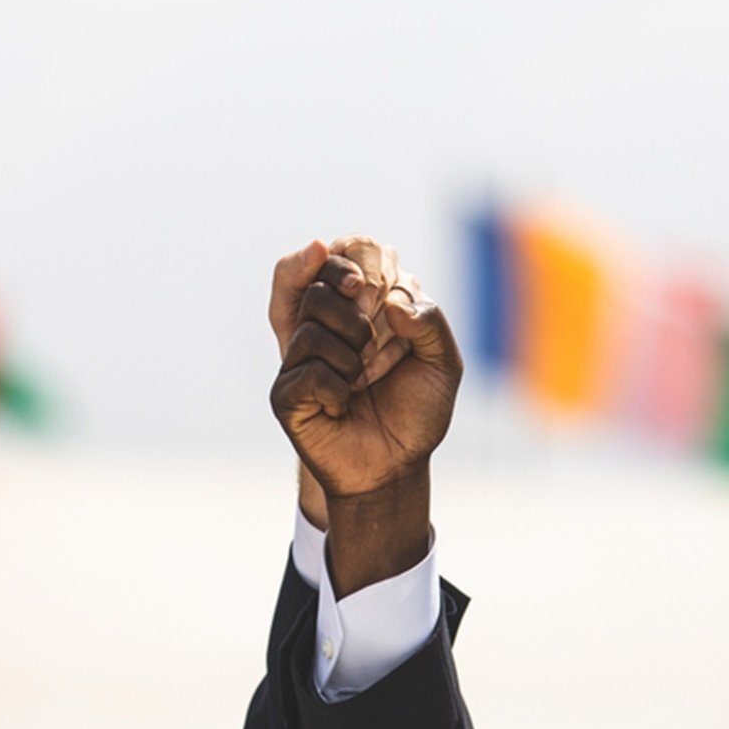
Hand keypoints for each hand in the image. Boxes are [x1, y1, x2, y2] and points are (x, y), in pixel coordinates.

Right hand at [269, 237, 427, 527]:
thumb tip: (391, 303)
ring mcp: (298, 360)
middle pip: (316, 287)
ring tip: (363, 380)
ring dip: (351, 354)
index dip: (343, 260)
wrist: (396, 468)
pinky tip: (343, 404)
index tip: (363, 282)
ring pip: (311, 326)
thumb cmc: (417, 412)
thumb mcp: (442, 362)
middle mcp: (321, 328)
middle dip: (353, 312)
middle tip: (372, 342)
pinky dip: (337, 386)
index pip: (333, 261)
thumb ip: (430, 320)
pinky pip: (307, 370)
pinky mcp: (286, 394)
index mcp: (354, 310)